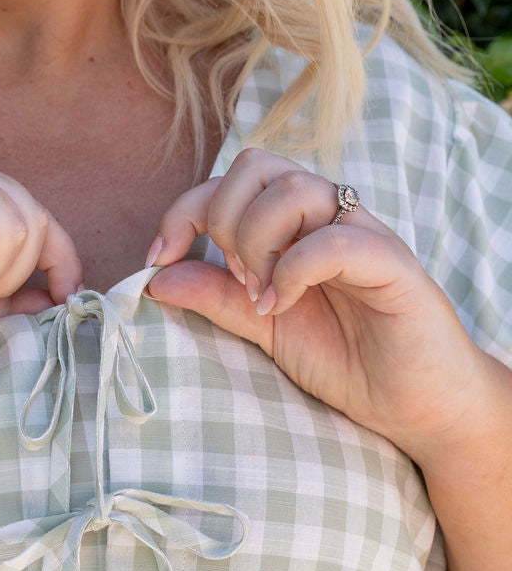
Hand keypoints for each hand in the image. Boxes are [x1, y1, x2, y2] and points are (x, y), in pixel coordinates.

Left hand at [144, 147, 489, 465]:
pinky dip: (294, 269)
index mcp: (297, 225)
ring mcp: (361, 234)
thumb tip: (154, 278)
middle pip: (257, 167)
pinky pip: (334, 239)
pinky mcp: (390, 263)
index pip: (231, 180)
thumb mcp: (265, 328)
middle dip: (223, 221)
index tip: (159, 259)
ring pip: (294, 190)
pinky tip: (282, 306)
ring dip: (257, 242)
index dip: (185, 211)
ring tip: (263, 297)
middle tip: (235, 280)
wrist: (416, 404)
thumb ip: (217, 298)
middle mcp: (329, 217)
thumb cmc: (349, 361)